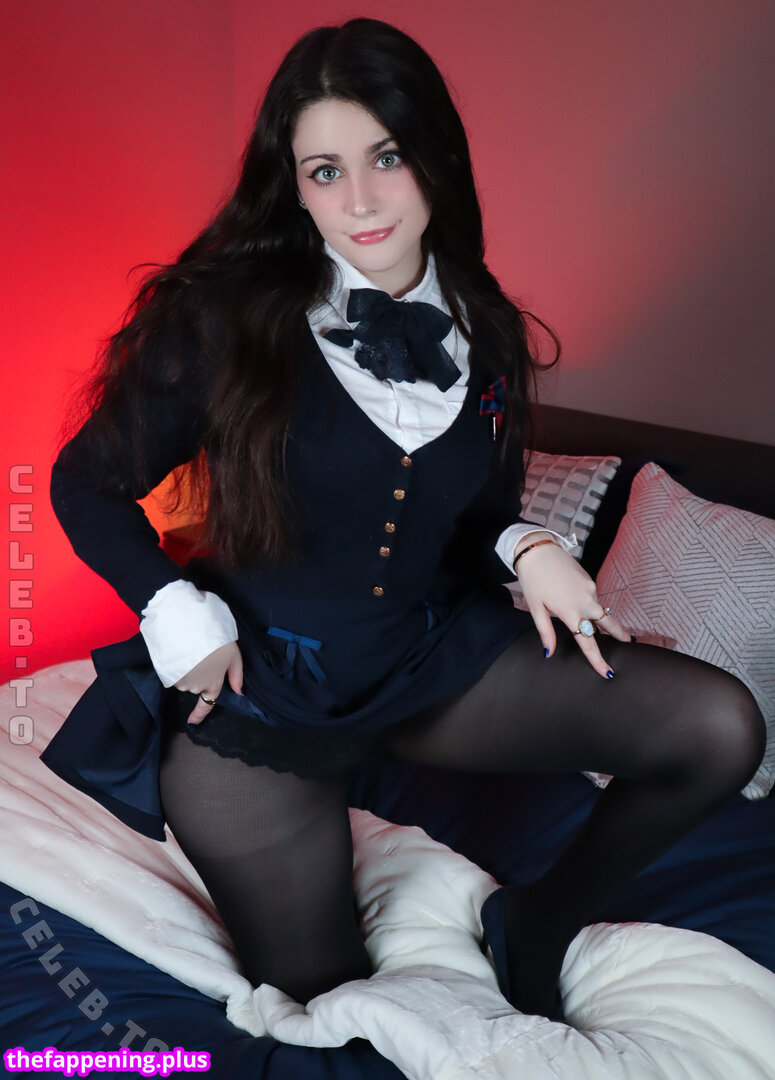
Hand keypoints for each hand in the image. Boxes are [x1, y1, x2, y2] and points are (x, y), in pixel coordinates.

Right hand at [174, 641, 243, 723]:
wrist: (192, 629)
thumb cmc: (216, 641)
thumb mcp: (234, 656)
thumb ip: (236, 675)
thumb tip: (239, 692)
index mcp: (213, 684)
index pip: (206, 704)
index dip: (199, 715)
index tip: (192, 723)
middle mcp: (196, 687)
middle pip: (195, 685)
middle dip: (198, 674)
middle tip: (200, 654)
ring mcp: (180, 681)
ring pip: (183, 678)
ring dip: (186, 668)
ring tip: (190, 650)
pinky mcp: (167, 673)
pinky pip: (172, 672)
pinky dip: (176, 665)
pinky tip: (180, 652)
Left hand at [515, 535, 629, 677]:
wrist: (538, 550)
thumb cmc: (533, 580)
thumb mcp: (535, 609)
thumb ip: (546, 632)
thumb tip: (549, 653)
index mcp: (570, 612)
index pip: (587, 642)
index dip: (597, 660)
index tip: (607, 672)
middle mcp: (585, 602)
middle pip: (609, 624)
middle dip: (619, 635)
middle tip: (628, 645)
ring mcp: (590, 590)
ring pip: (600, 611)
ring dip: (602, 620)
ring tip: (601, 627)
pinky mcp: (590, 580)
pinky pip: (594, 598)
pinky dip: (590, 605)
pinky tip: (576, 601)